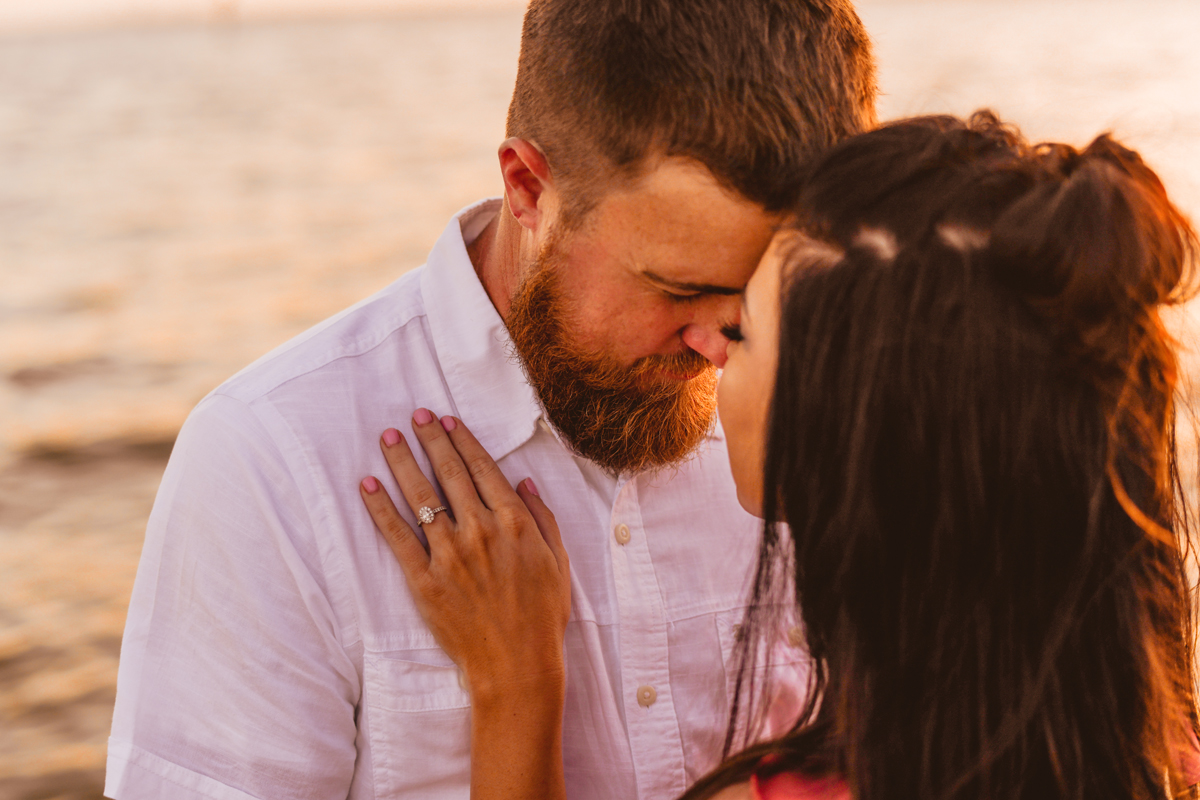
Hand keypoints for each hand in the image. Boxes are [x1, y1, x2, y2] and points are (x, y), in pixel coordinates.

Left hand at [359, 409, 570, 705]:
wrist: (517, 665)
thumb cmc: (543, 615)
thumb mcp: (558, 561)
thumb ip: (542, 516)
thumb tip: (524, 480)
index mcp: (514, 523)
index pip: (483, 469)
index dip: (463, 440)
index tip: (448, 420)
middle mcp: (480, 531)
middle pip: (449, 473)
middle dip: (431, 439)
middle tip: (415, 415)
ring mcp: (450, 555)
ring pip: (420, 496)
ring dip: (402, 462)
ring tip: (388, 437)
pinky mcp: (424, 580)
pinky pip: (397, 537)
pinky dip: (380, 508)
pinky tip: (367, 485)